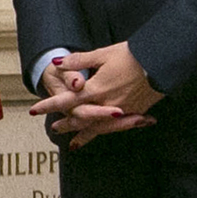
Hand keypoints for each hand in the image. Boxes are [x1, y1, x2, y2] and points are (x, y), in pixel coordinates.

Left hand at [29, 43, 161, 149]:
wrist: (163, 62)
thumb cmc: (133, 55)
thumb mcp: (103, 54)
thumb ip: (78, 60)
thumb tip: (56, 62)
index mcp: (95, 89)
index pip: (66, 100)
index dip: (48, 106)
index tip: (34, 111)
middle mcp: (106, 104)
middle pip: (80, 119)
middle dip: (67, 125)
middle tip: (55, 129)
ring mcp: (121, 111)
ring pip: (98, 128)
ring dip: (84, 135)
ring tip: (75, 143)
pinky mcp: (135, 112)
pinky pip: (115, 127)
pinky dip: (105, 133)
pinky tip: (102, 135)